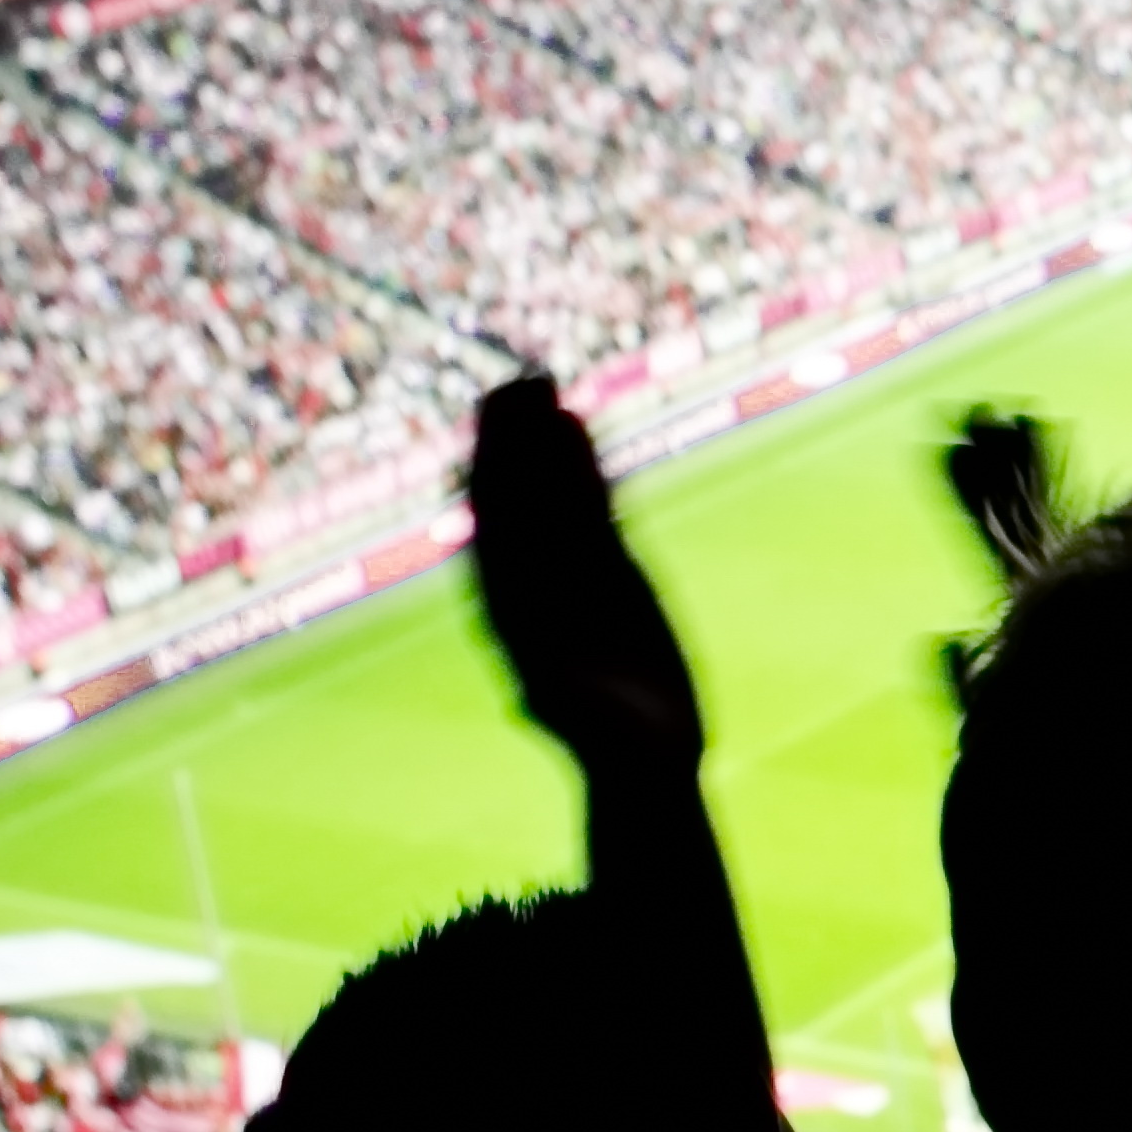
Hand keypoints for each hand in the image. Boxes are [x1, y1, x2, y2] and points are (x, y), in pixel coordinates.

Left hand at [466, 373, 701, 774]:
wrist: (640, 752)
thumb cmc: (610, 741)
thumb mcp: (584, 719)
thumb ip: (562, 691)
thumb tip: (537, 677)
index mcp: (507, 606)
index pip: (492, 525)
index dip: (491, 470)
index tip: (494, 424)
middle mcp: (526, 579)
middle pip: (510, 494)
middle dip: (507, 437)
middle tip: (514, 379)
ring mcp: (565, 568)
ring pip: (546, 491)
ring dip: (540, 438)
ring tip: (541, 381)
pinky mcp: (605, 566)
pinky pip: (588, 504)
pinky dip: (581, 463)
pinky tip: (576, 420)